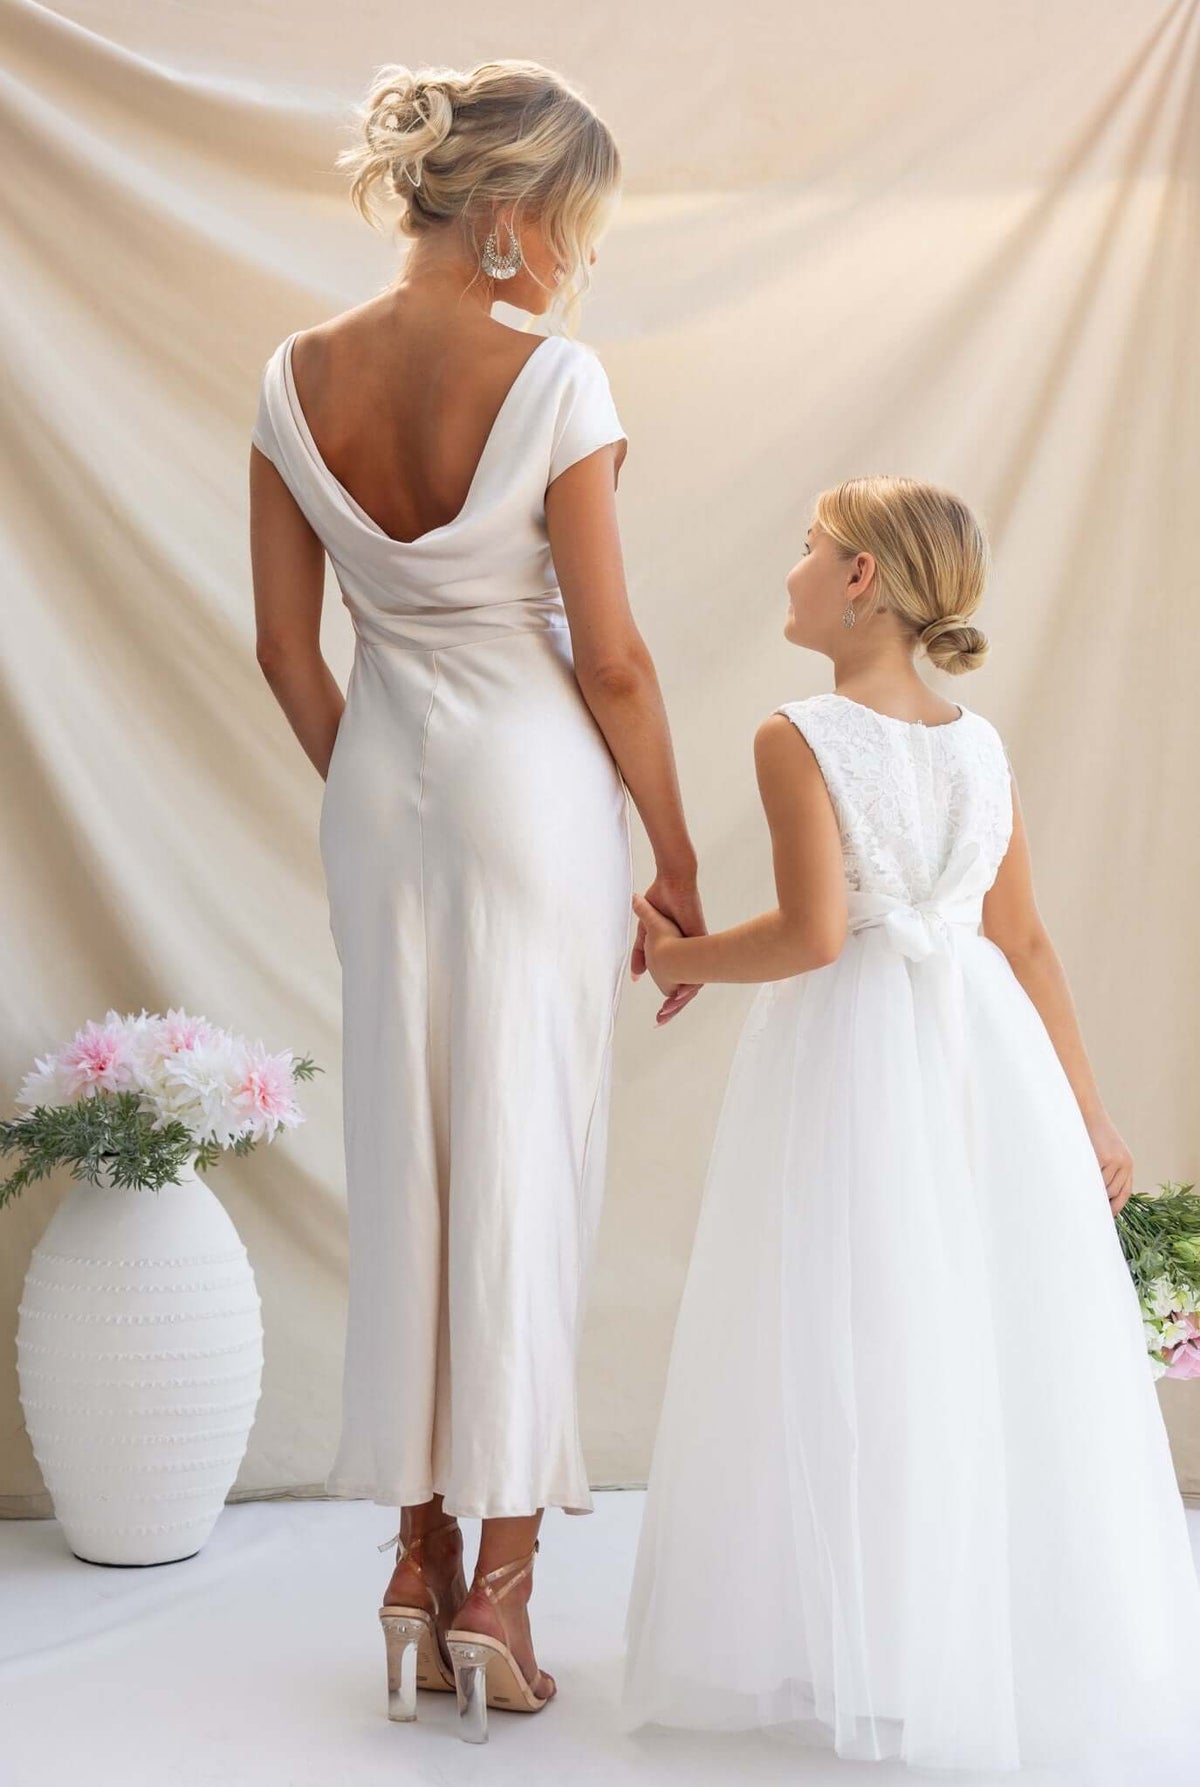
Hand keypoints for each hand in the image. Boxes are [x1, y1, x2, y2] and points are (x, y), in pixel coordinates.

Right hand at [630, 872, 705, 1024]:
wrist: (673, 883)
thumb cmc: (660, 902)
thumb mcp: (645, 931)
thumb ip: (639, 951)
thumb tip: (635, 974)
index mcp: (678, 949)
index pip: (675, 979)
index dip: (667, 996)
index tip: (659, 1013)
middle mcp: (690, 950)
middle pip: (686, 984)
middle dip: (675, 1003)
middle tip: (662, 1018)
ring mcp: (696, 945)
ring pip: (695, 978)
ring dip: (682, 996)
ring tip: (669, 1010)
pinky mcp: (700, 937)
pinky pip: (700, 964)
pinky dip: (691, 980)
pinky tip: (683, 993)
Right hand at [1085, 1110, 1133, 1214]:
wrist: (1086, 1111)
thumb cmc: (1088, 1132)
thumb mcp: (1102, 1151)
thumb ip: (1104, 1169)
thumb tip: (1096, 1195)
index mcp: (1127, 1163)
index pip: (1124, 1192)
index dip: (1116, 1206)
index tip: (1106, 1217)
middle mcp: (1126, 1163)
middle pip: (1114, 1193)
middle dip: (1102, 1204)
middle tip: (1089, 1213)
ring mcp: (1116, 1160)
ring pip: (1104, 1188)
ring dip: (1093, 1193)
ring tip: (1078, 1198)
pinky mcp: (1105, 1157)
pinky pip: (1095, 1178)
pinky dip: (1087, 1183)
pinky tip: (1077, 1184)